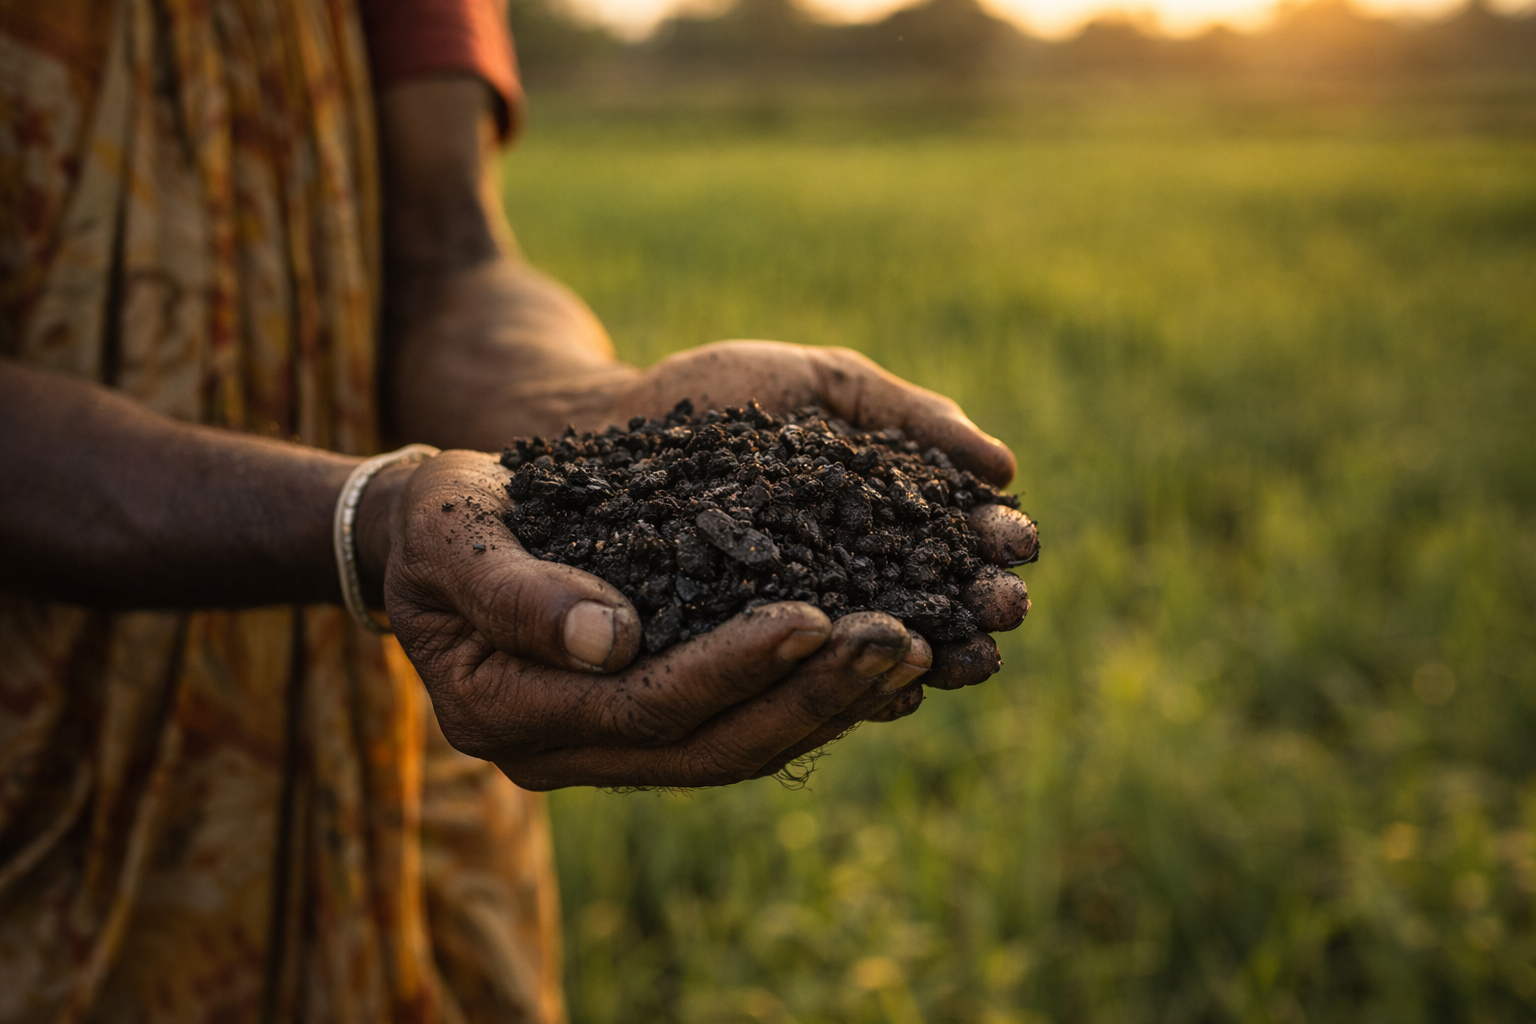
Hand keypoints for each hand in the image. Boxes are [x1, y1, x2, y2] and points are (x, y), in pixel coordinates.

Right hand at [378, 450, 935, 788]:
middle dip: (813, 695)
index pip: (644, 706)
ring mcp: (606, 748)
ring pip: (738, 749)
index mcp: (508, 713)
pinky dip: (809, 698)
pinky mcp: (646, 723)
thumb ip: (519, 592)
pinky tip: (878, 664)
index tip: (816, 617)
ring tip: (918, 650)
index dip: (733, 668)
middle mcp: (561, 752)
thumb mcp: (456, 536)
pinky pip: (740, 726)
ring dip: (830, 704)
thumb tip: (611, 641)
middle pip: (710, 746)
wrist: (430, 540)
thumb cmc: (440, 524)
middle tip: (907, 642)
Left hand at [597, 339, 1035, 716]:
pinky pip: (796, 679)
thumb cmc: (715, 397)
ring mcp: (790, 623)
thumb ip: (907, 418)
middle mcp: (841, 580)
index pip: (947, 541)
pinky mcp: (736, 658)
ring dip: (929, 653)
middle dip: (973, 604)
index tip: (1017, 543)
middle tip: (1007, 605)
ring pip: (872, 649)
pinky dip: (843, 684)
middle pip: (926, 601)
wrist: (605, 421)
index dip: (987, 544)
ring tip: (966, 654)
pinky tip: (887, 690)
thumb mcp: (822, 387)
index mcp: (871, 520)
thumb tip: (1004, 466)